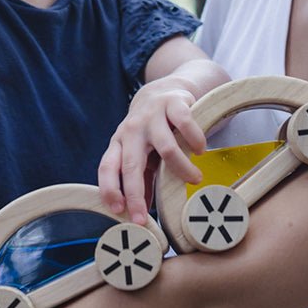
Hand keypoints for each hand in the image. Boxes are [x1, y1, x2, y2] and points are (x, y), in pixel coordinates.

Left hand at [99, 77, 205, 223]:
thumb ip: (141, 179)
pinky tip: (200, 150)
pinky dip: (196, 141)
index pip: (108, 168)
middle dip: (135, 194)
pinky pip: (186, 125)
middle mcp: (132, 129)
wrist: (165, 91)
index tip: (119, 212)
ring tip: (195, 179)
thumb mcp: (141, 153)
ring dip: (182, 169)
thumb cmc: (150, 130)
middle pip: (131, 164)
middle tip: (145, 216)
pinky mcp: (174, 103)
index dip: (110, 190)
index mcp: (120, 143)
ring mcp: (152, 115)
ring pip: (166, 148)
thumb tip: (141, 212)